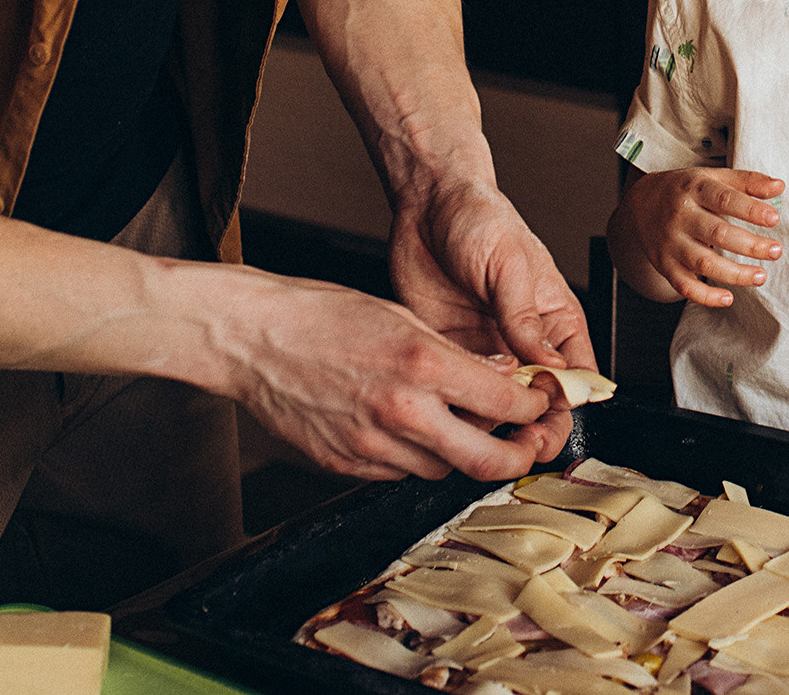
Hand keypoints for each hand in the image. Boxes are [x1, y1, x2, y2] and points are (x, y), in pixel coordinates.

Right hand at [225, 274, 553, 481]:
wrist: (251, 338)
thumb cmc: (319, 314)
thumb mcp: (401, 317)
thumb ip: (453, 354)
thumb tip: (497, 375)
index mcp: (422, 364)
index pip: (504, 403)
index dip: (532, 408)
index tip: (537, 404)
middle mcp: (402, 411)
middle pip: (487, 460)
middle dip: (518, 456)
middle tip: (526, 445)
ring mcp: (372, 444)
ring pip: (444, 469)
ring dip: (462, 452)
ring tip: (460, 425)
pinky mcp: (346, 463)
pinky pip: (399, 473)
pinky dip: (416, 456)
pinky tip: (410, 430)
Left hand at [387, 177, 594, 463]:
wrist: (427, 203)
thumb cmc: (480, 218)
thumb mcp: (510, 266)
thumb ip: (525, 318)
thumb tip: (551, 367)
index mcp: (556, 321)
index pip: (577, 378)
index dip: (566, 405)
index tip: (546, 419)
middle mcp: (525, 342)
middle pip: (542, 403)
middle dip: (532, 426)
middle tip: (515, 439)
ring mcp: (489, 351)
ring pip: (500, 406)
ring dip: (491, 418)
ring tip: (475, 419)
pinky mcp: (452, 353)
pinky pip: (460, 392)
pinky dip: (456, 404)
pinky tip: (447, 403)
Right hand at [610, 167, 783, 307]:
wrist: (640, 203)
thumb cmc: (687, 190)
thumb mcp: (713, 177)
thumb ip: (747, 182)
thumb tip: (779, 187)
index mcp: (695, 189)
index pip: (724, 199)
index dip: (750, 209)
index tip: (774, 219)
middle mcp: (680, 216)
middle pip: (717, 233)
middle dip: (749, 245)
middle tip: (776, 251)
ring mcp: (671, 242)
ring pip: (703, 263)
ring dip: (734, 274)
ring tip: (761, 276)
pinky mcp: (665, 264)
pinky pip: (684, 285)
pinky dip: (705, 296)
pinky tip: (728, 299)